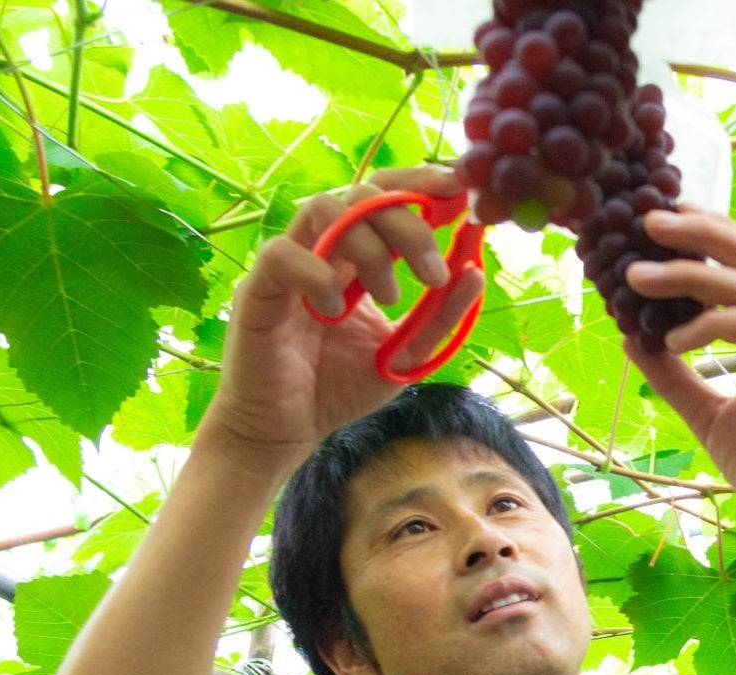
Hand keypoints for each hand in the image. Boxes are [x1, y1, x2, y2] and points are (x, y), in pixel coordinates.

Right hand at [196, 166, 485, 477]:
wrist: (289, 429)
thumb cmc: (339, 388)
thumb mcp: (404, 356)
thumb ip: (438, 319)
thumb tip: (475, 272)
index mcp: (357, 256)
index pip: (386, 196)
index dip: (420, 183)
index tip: (457, 192)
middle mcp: (323, 249)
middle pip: (363, 194)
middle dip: (408, 224)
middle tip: (435, 274)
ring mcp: (290, 263)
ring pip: (325, 209)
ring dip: (369, 248)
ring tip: (390, 297)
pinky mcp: (259, 288)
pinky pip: (283, 254)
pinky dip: (317, 274)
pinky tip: (335, 311)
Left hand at [622, 208, 735, 550]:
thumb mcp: (711, 418)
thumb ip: (676, 378)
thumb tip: (633, 337)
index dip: (716, 235)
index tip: (666, 220)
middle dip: (703, 233)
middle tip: (648, 220)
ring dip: (692, 277)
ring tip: (638, 279)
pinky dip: (712, 325)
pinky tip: (674, 340)